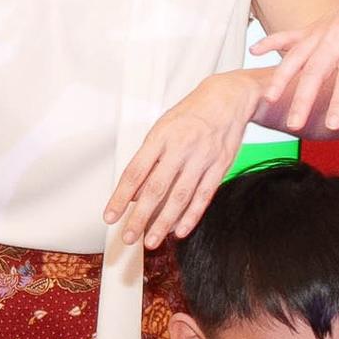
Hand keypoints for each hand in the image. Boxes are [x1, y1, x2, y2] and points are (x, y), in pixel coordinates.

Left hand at [104, 74, 264, 256]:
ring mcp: (202, 157)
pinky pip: (204, 196)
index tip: (110, 216)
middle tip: (128, 236)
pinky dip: (191, 216)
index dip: (121, 197)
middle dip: (140, 216)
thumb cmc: (190, 114)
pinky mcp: (220, 166)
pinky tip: (180, 231)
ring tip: (151, 241)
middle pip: (156, 188)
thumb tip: (133, 193)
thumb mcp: (163, 128)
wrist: (228, 98)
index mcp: (160, 137)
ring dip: (164, 222)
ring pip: (180, 196)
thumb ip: (148, 159)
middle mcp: (180, 147)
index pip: (135, 172)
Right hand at [249, 0, 338, 137]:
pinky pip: (287, 35)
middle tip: (295, 125)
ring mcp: (320, 32)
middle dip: (304, 99)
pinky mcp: (309, 29)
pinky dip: (270, 41)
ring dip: (281, 77)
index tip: (332, 125)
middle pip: (316, 71)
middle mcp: (337, 38)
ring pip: (296, 55)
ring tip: (268, 98)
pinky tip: (254, 51)